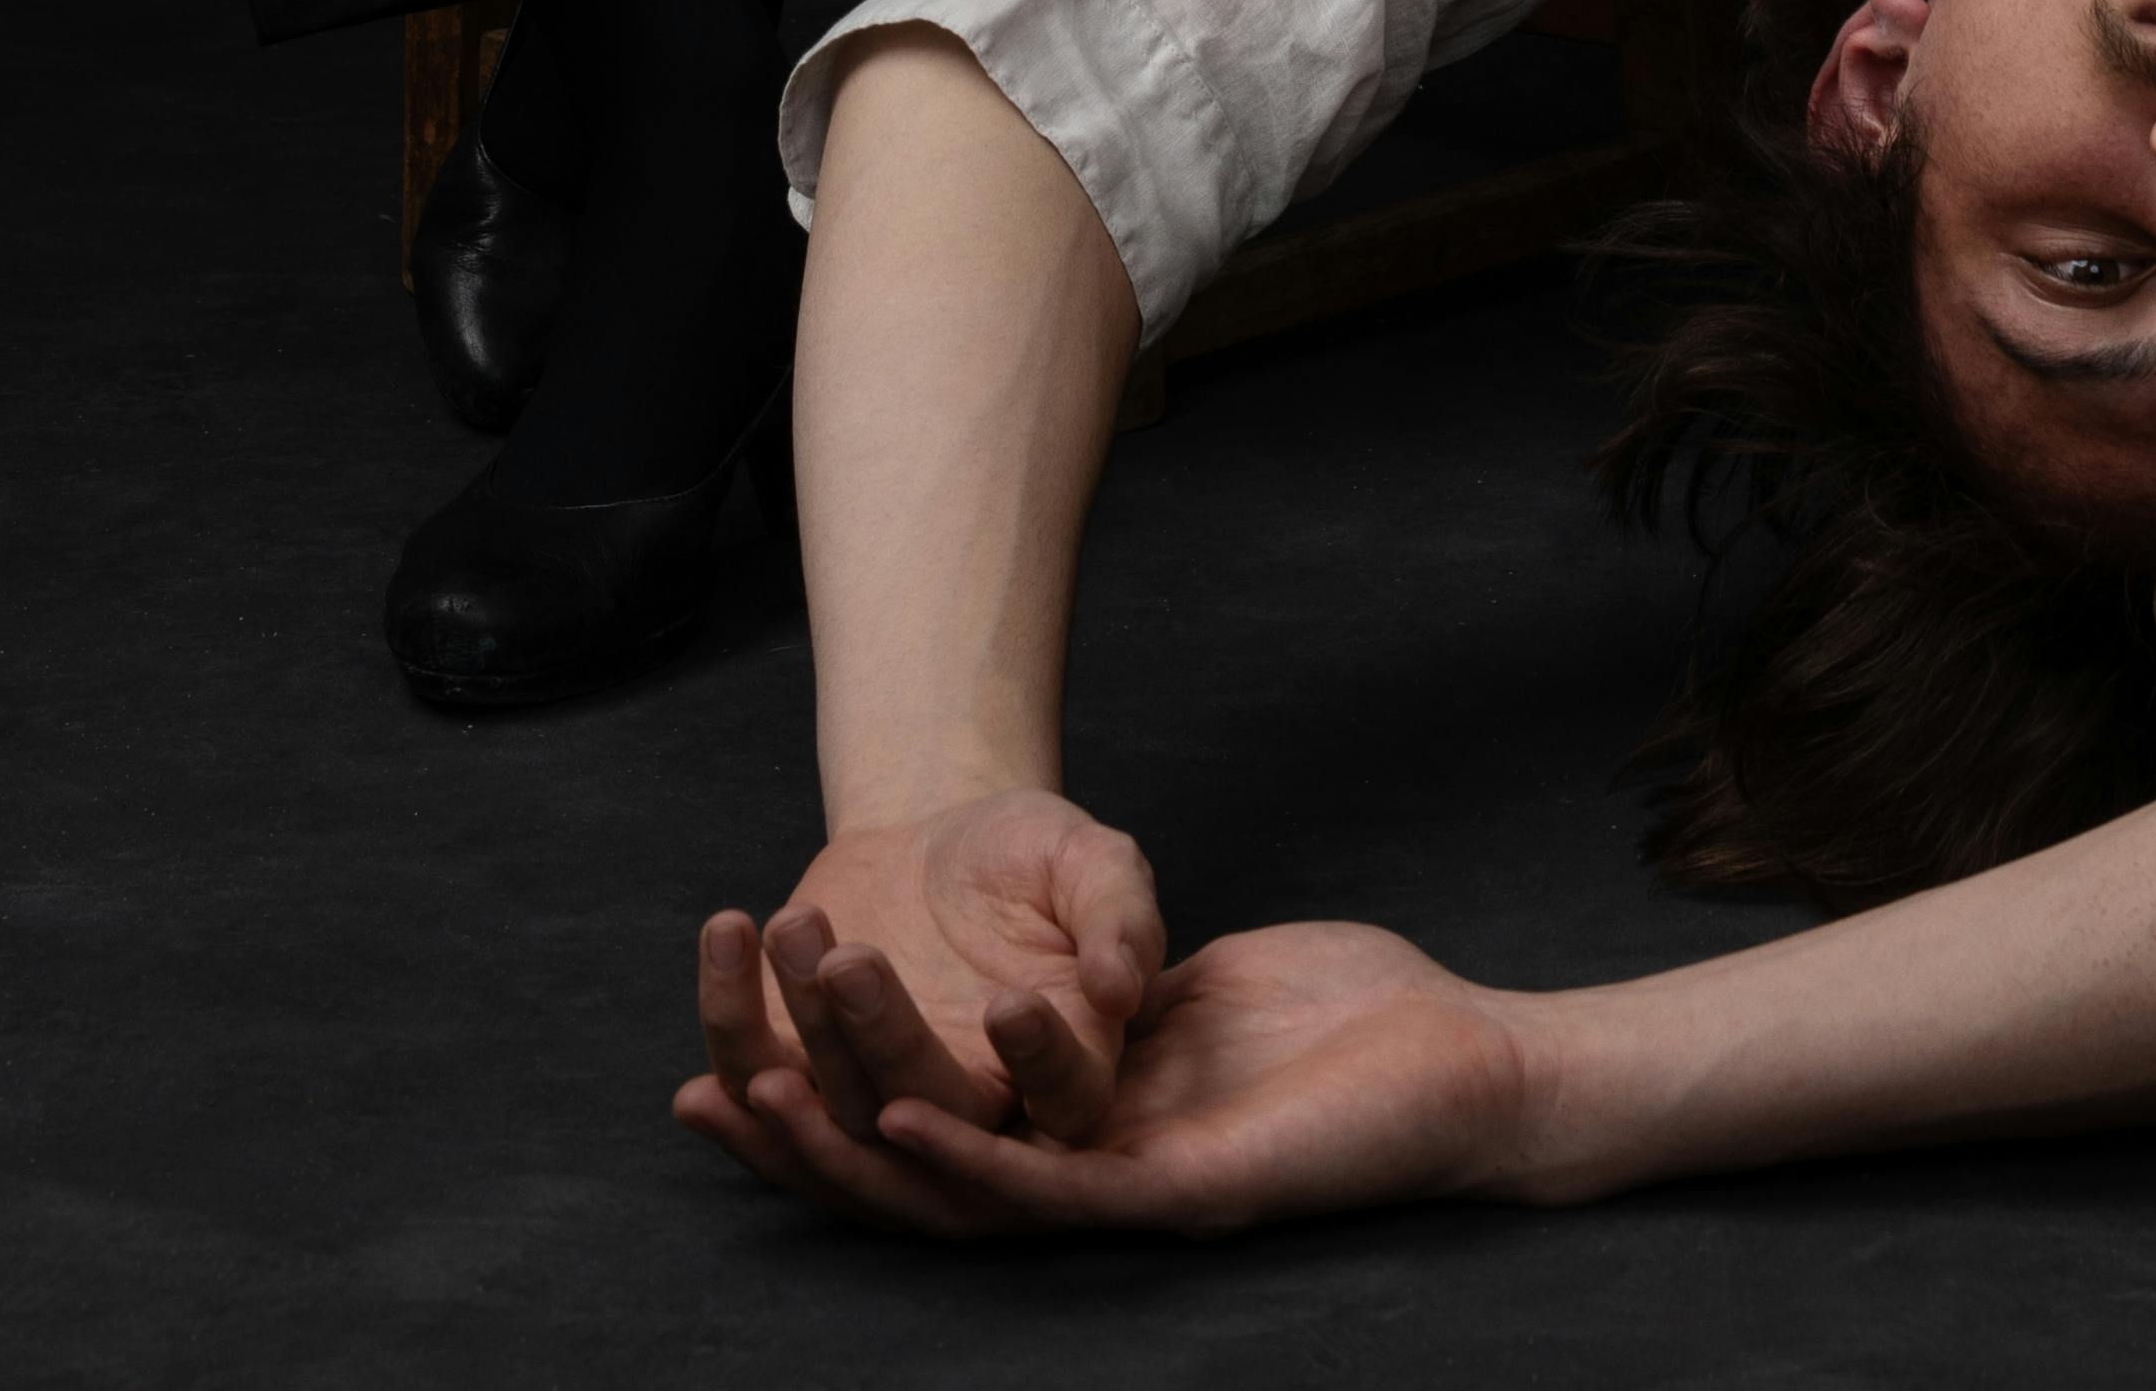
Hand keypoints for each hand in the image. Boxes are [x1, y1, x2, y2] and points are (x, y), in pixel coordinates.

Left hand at [678, 793, 1172, 1228]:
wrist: (935, 836)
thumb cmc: (1026, 850)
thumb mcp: (1092, 859)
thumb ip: (1121, 915)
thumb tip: (1119, 986)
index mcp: (1065, 1071)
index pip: (1062, 1096)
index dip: (1037, 1063)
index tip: (1008, 1002)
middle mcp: (972, 1115)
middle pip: (928, 1113)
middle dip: (880, 1043)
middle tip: (849, 958)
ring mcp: (879, 1105)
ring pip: (838, 1111)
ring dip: (803, 1029)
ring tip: (793, 925)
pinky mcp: (802, 1081)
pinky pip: (755, 1080)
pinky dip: (728, 1030)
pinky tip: (726, 950)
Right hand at [686, 903, 1537, 1244]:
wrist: (1464, 1062)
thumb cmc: (1343, 1018)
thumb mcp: (1184, 985)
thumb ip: (1104, 986)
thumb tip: (1034, 957)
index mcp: (1071, 1135)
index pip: (907, 1130)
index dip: (804, 1107)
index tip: (700, 1061)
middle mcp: (1078, 1182)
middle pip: (899, 1174)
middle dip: (790, 1126)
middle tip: (691, 1076)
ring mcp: (1122, 1197)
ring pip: (954, 1188)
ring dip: (854, 1130)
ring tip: (765, 1081)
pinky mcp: (1178, 1196)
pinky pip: (1053, 1184)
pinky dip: (968, 1158)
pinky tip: (895, 1117)